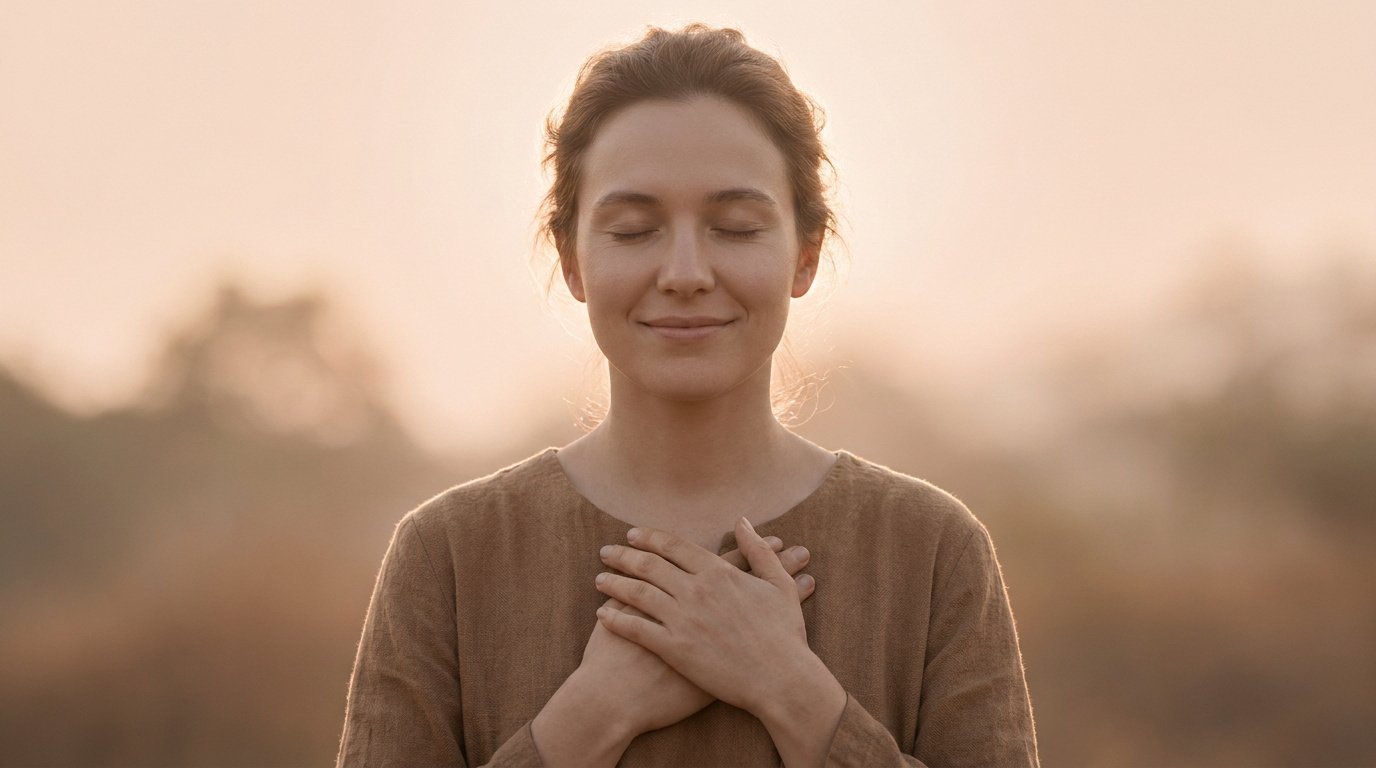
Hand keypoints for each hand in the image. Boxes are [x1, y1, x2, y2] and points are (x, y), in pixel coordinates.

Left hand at [593, 518, 821, 717]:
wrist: (780, 679)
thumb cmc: (784, 634)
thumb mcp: (779, 584)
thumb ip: (758, 550)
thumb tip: (743, 521)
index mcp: (718, 572)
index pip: (674, 545)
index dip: (650, 537)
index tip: (633, 534)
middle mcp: (696, 590)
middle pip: (649, 564)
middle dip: (623, 555)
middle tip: (607, 552)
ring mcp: (682, 619)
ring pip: (637, 593)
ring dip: (614, 583)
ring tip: (599, 579)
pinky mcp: (674, 649)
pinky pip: (636, 629)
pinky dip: (615, 619)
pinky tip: (603, 615)